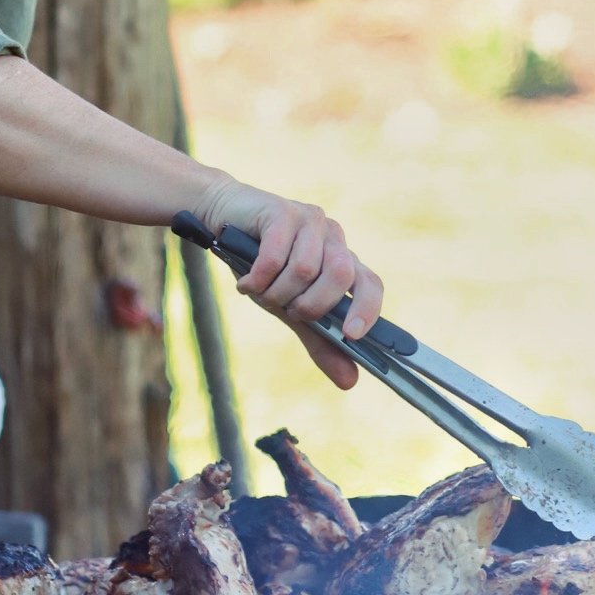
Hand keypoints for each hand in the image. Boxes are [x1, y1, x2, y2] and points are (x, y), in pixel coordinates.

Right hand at [194, 181, 383, 389]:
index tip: (350, 335)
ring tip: (260, 291)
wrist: (223, 218)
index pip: (371, 283)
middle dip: (310, 304)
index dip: (367, 309)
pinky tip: (246, 282)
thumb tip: (350, 383)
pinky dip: (258, 278)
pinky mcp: (282, 211)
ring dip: (276, 292)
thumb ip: (321, 342)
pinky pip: (276, 255)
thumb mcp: (292, 310)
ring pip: (304, 269)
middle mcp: (333, 237)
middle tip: (285, 309)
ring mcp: (309, 221)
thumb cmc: (262, 266)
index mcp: (342, 260)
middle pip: (340, 276)